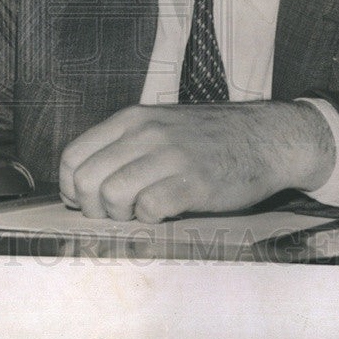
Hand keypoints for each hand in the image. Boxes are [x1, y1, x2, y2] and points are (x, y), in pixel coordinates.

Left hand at [58, 101, 334, 222]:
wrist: (266, 136)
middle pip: (87, 181)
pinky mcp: (195, 181)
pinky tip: (164, 214)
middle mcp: (146, 132)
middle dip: (94, 209)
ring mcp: (171, 155)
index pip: (73, 157)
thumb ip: (123, 145)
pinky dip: (150, 220)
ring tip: (139, 215)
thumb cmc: (209, 138)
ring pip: (113, 195)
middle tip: (115, 216)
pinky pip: (150, 208)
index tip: (86, 204)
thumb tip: (82, 184)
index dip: (72, 189)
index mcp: (131, 118)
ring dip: (120, 216)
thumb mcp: (159, 126)